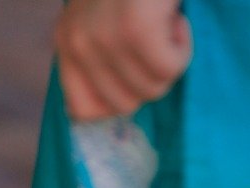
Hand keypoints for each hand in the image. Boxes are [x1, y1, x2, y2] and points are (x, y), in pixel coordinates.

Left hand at [55, 0, 191, 121]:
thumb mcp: (102, 15)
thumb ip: (100, 54)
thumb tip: (118, 105)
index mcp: (67, 41)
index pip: (82, 110)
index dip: (117, 102)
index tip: (134, 75)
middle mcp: (80, 44)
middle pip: (125, 105)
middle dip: (150, 77)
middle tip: (154, 38)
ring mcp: (105, 39)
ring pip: (152, 89)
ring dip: (170, 57)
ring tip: (163, 21)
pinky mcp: (136, 32)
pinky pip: (170, 69)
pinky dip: (183, 46)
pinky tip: (174, 17)